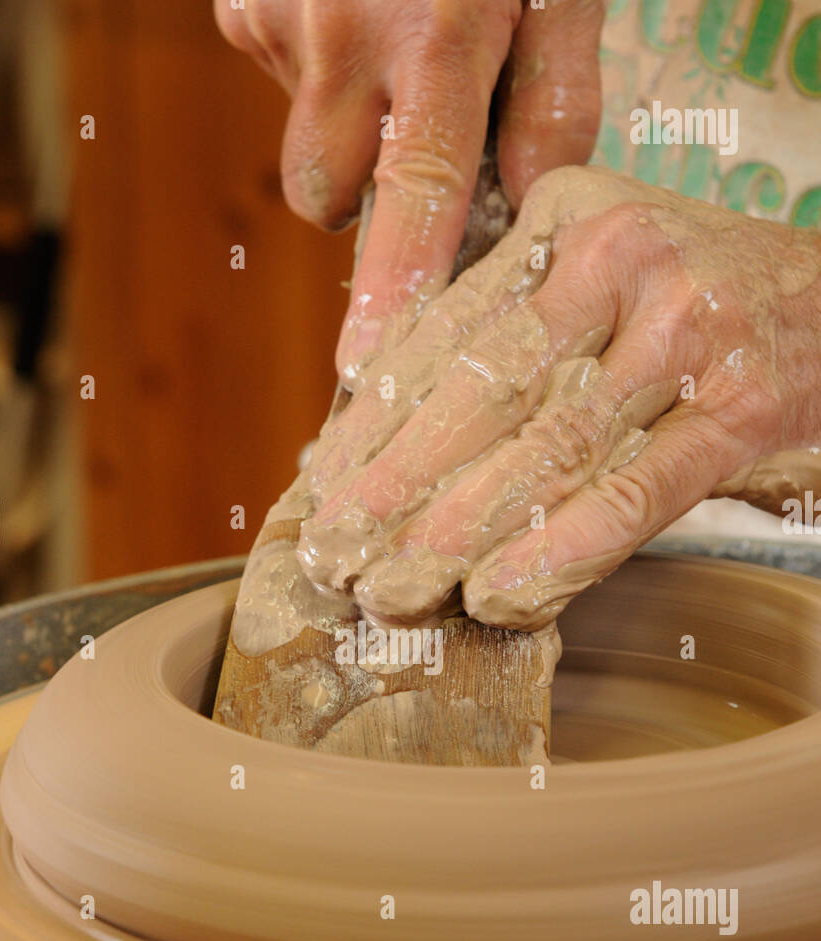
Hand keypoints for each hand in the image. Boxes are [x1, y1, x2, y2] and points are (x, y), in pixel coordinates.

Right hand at [214, 0, 604, 377]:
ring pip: (302, 145)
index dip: (395, 287)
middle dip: (368, 199)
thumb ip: (554, 101)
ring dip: (346, 131)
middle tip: (417, 133)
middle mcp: (341, 34)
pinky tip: (352, 14)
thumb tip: (526, 212)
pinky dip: (319, 72)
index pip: (417, 192)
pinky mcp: (240, 3)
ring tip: (391, 49)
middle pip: (327, 197)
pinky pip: (279, 83)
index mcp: (435, 33)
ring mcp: (278, 18)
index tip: (370, 368)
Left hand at [295, 166, 820, 629]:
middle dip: (395, 487)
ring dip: (459, 531)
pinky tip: (500, 597)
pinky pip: (637, 489)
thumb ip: (504, 339)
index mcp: (563, 222)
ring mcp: (686, 326)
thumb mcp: (593, 285)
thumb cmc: (694, 309)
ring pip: (549, 445)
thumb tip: (376, 438)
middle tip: (334, 559)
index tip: (318, 492)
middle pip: (481, 390)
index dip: (372, 422)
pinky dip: (564, 549)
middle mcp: (618, 258)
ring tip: (395, 592)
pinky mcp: (744, 404)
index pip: (442, 333)